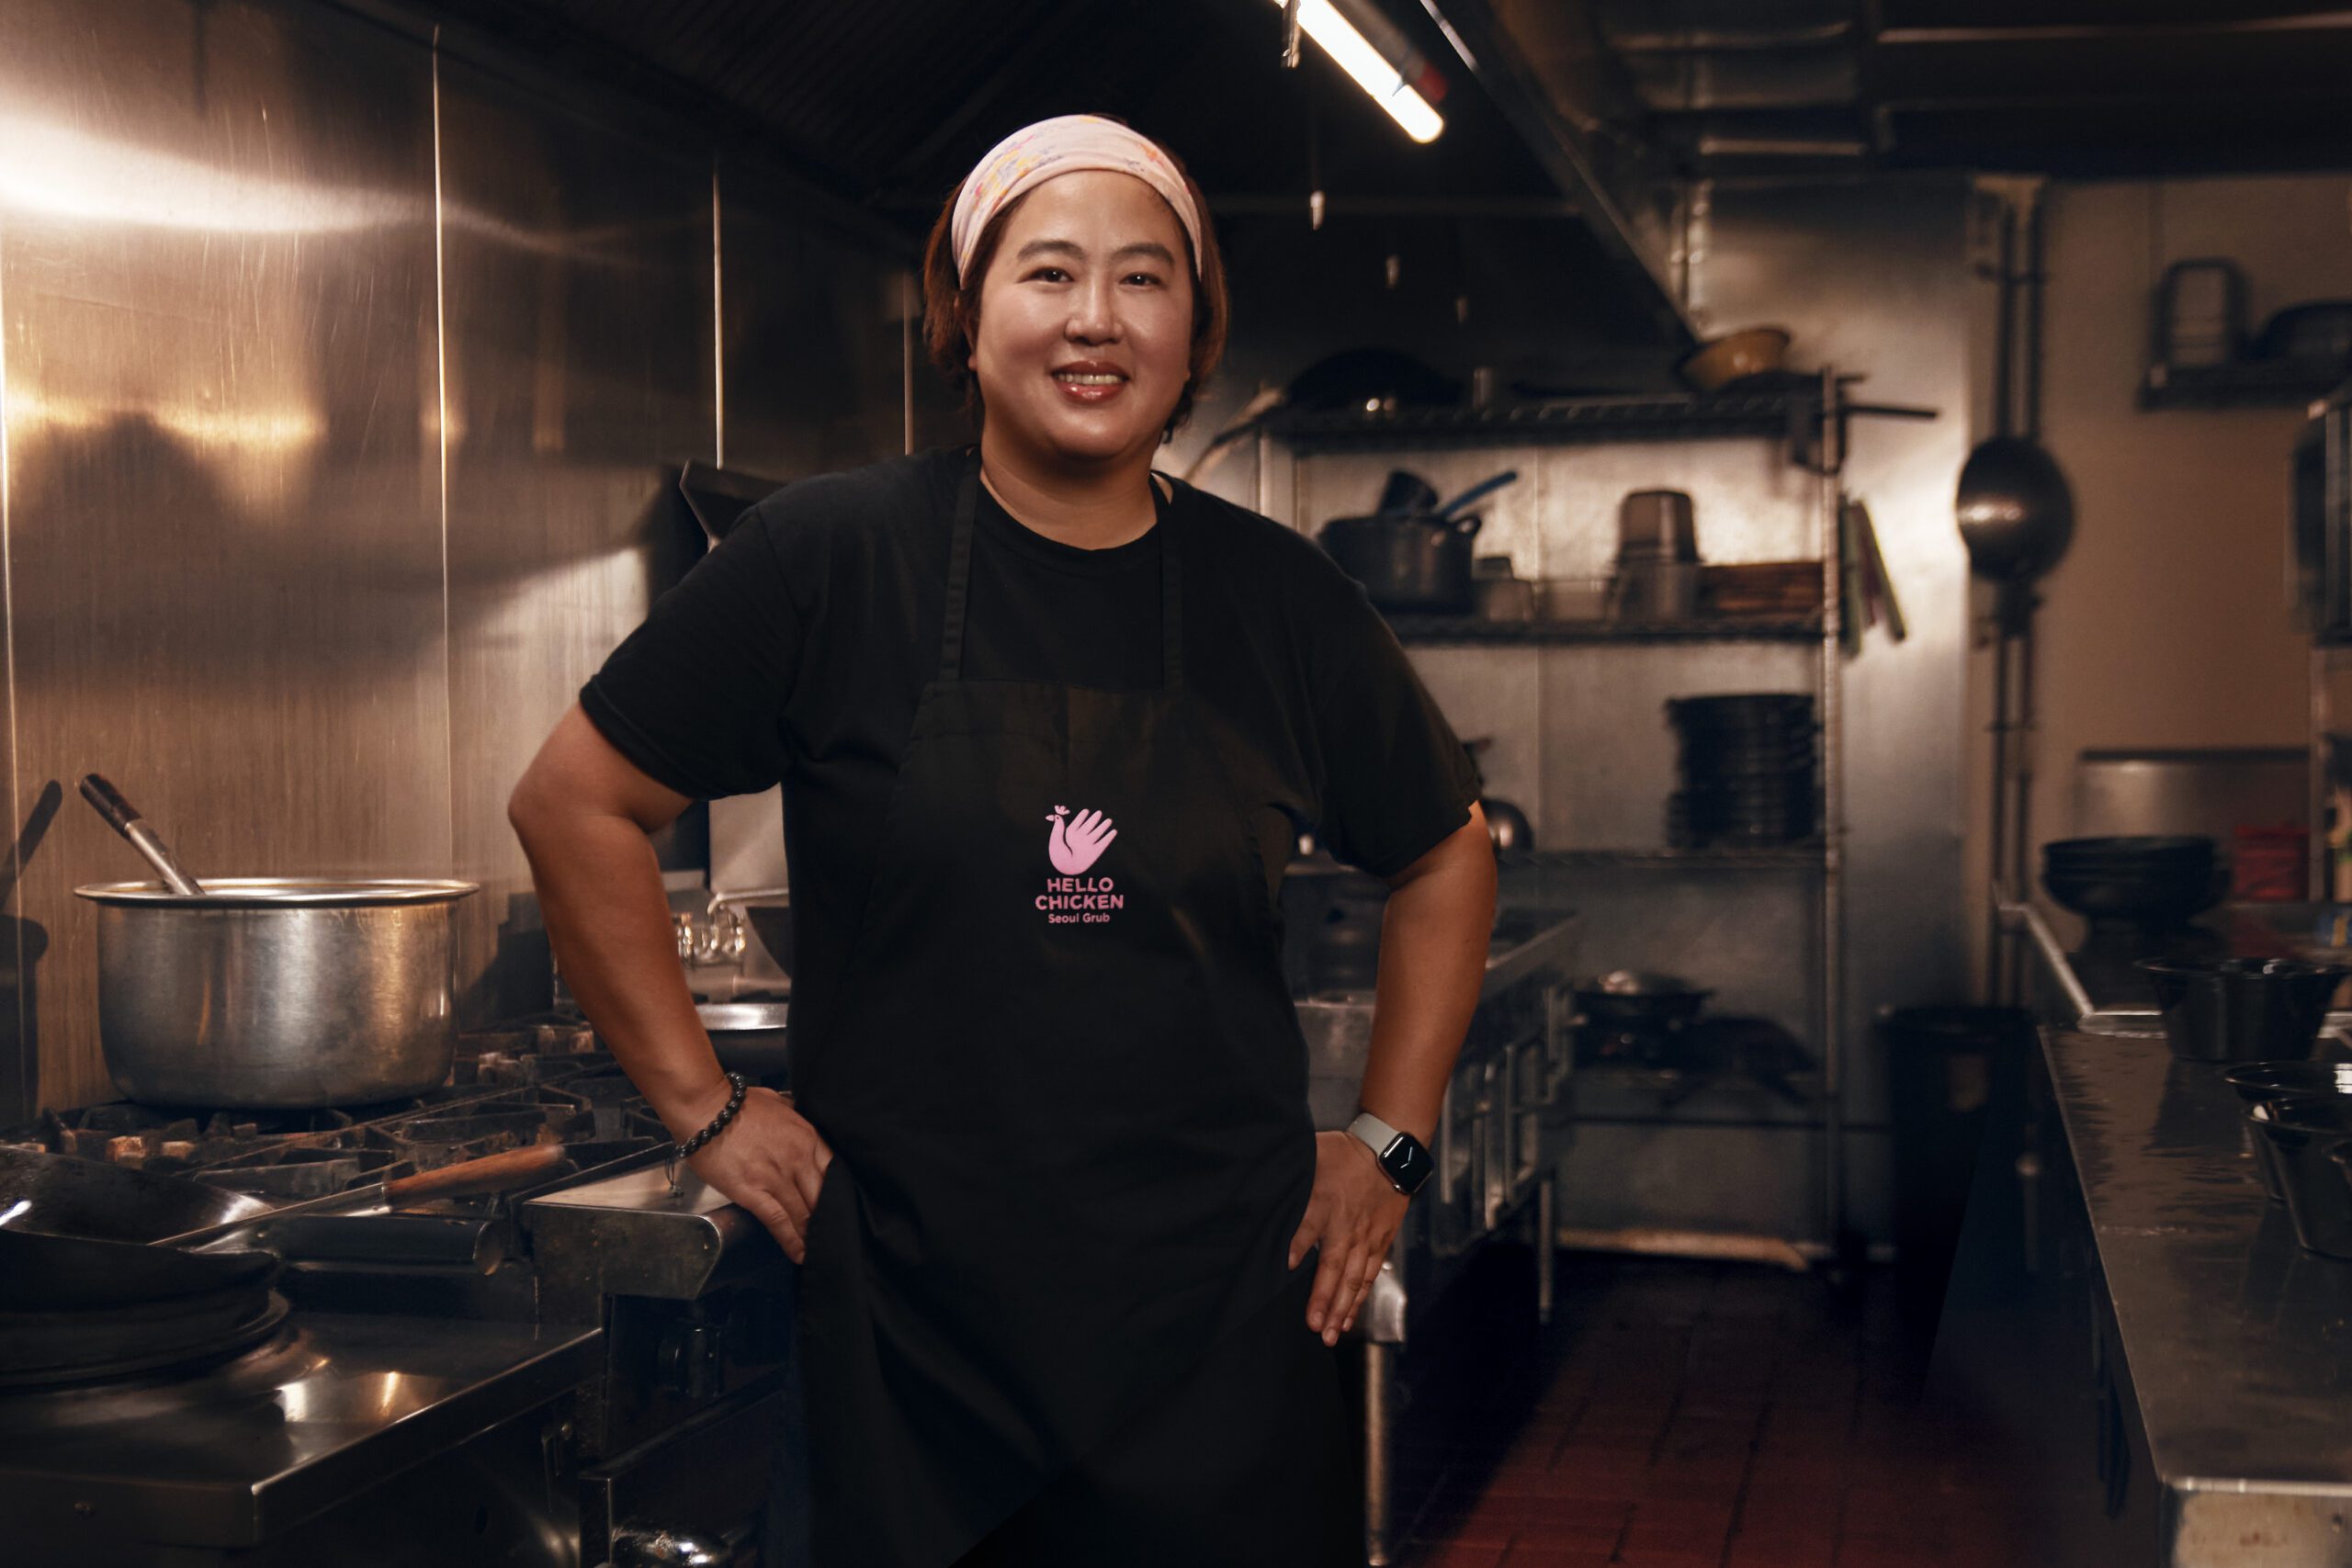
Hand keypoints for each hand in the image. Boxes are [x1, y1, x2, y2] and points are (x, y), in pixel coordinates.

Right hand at [678, 1082, 832, 1263]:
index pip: (833, 1170)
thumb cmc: (737, 1103)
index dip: (838, 1192)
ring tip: (821, 1252)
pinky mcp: (754, 1192)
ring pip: (804, 1213)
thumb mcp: (778, 1102)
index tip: (840, 1205)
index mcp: (807, 1136)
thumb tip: (797, 1116)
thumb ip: (793, 1115)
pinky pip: (779, 1221)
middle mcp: (798, 1159)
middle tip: (835, 1235)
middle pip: (823, 1196)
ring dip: (812, 1235)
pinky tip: (799, 1254)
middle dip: (829, 1218)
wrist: (707, 1108)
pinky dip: (791, 1240)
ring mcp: (777, 1177)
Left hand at [1287, 1130, 1409, 1345]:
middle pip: (1334, 1268)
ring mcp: (1366, 1238)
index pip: (1307, 1230)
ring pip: (1354, 1279)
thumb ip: (1290, 1182)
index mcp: (1326, 1203)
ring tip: (1331, 1333)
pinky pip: (1370, 1275)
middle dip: (1324, 1299)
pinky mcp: (1380, 1242)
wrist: (1389, 1152)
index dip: (1297, 1249)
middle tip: (1314, 1328)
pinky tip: (1350, 1317)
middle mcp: (1346, 1226)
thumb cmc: (1344, 1155)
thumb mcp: (1312, 1159)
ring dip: (1342, 1307)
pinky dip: (1360, 1298)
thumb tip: (1263, 1194)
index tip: (1286, 1270)